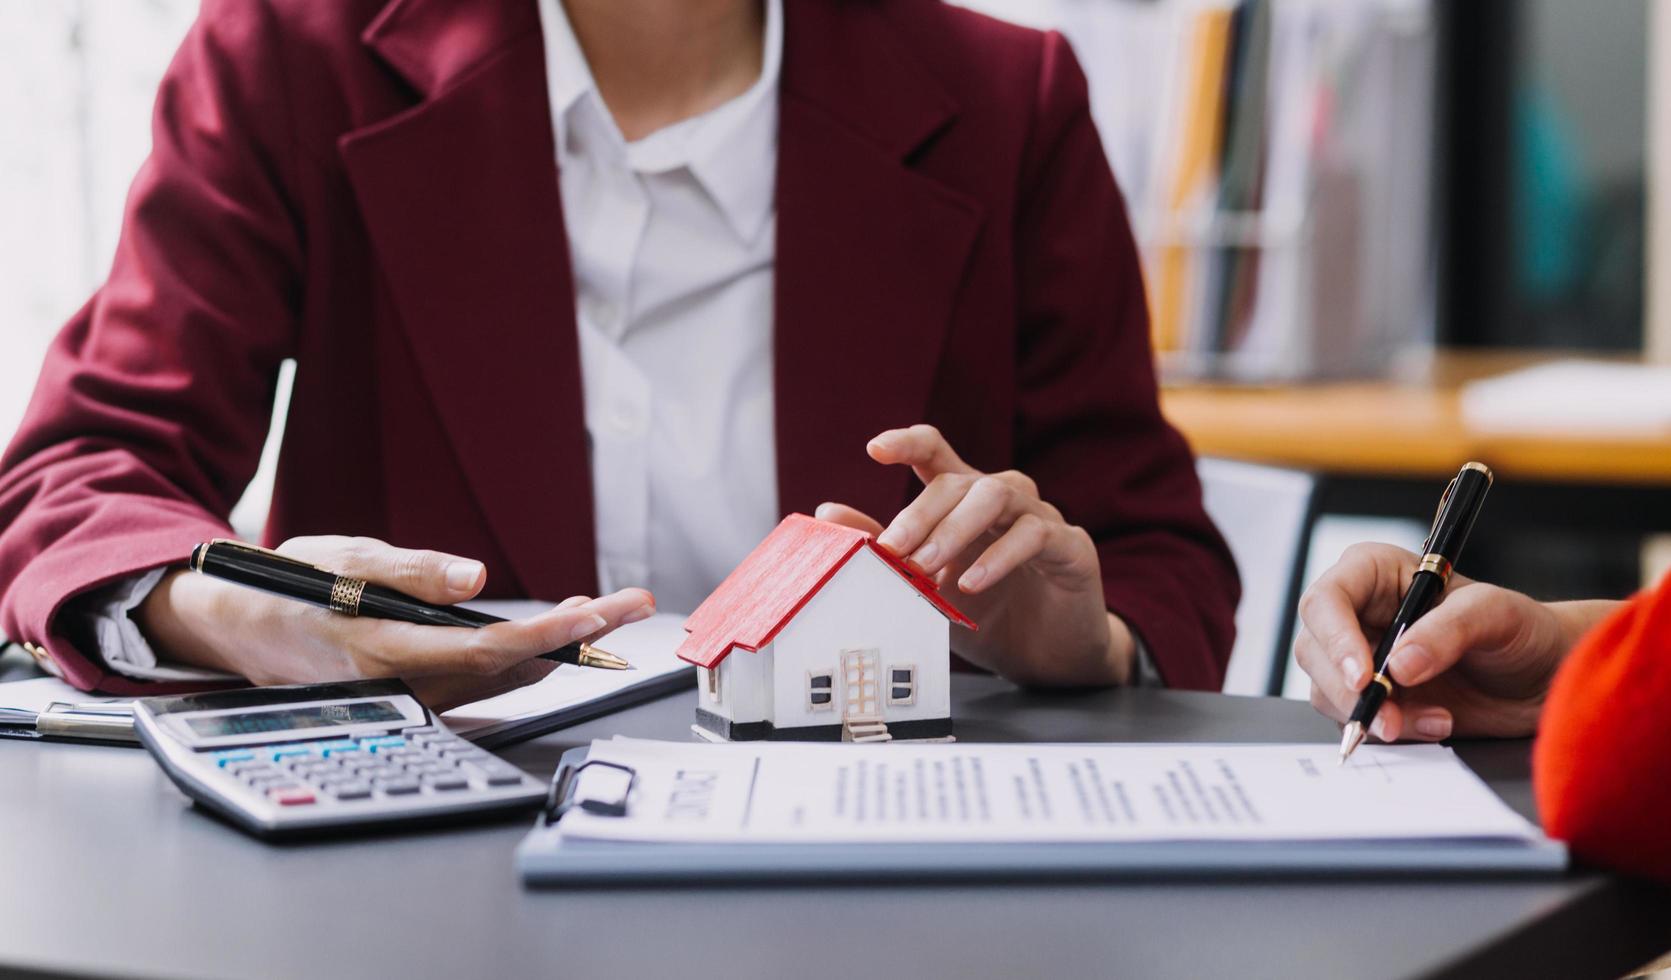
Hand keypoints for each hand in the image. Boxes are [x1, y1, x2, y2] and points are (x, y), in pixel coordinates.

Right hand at [135, 536, 654, 709]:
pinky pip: (484, 681)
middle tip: (631, 603)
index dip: (552, 636)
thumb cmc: (289, 587)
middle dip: (579, 637)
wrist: (241, 627)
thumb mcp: (345, 558)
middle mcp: (406, 686)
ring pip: (503, 679)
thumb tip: (474, 576)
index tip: (598, 614)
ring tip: (607, 611)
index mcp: (387, 652)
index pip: (490, 651)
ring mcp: (412, 696)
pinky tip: (555, 634)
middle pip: (511, 668)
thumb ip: (413, 571)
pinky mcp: (416, 694)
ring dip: (559, 647)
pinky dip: (525, 657)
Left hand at [816, 425, 1133, 686]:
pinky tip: (972, 582)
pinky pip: (1037, 534)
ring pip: (998, 493)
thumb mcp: (927, 587)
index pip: (936, 454)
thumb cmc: (988, 616)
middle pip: (959, 480)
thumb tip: (828, 512)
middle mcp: (1004, 500)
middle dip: (921, 514)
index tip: (875, 449)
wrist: (1048, 661)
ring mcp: (1041, 518)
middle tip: (894, 550)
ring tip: (928, 566)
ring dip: (956, 528)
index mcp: (965, 503)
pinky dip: (1000, 556)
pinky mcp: (1071, 547)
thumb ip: (884, 549)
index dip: (907, 443)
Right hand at [1294, 542, 1616, 741]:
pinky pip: (1356, 719)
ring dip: (1373, 715)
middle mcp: (1357, 614)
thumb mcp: (1496, 614)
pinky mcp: (1373, 698)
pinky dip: (1393, 731)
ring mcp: (1361, 658)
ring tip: (1437, 720)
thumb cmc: (1523, 630)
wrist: (1545, 680)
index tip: (1364, 676)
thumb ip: (1448, 631)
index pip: (1327, 600)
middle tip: (1388, 718)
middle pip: (1315, 649)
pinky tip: (1437, 724)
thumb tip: (1398, 665)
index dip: (1334, 638)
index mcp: (1374, 574)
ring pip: (1328, 689)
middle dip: (1348, 690)